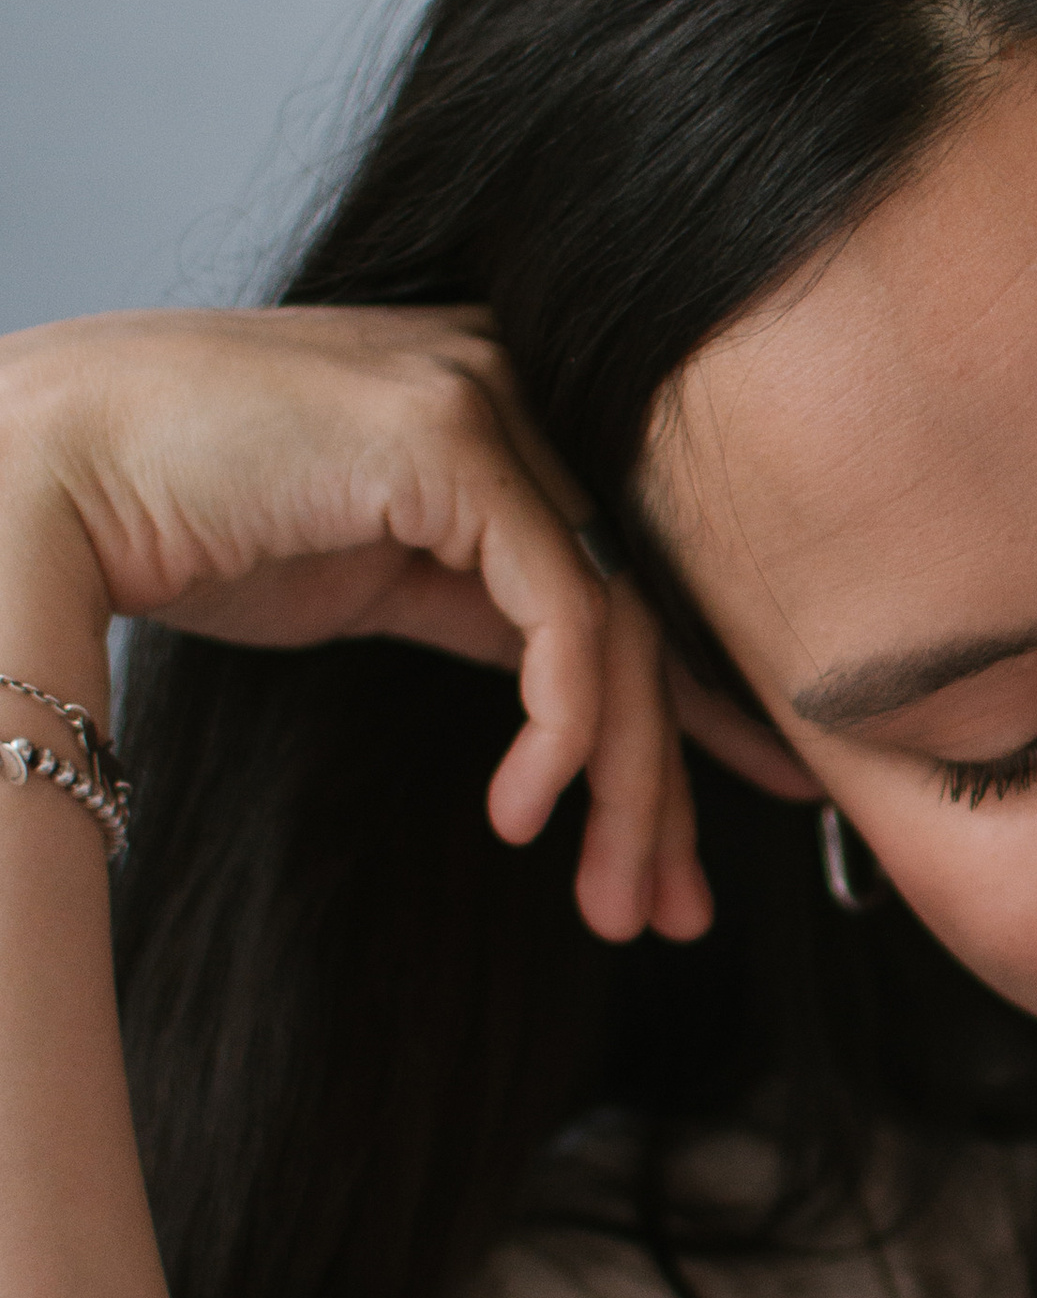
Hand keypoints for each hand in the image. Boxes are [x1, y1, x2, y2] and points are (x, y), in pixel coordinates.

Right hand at [0, 302, 816, 939]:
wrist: (42, 478)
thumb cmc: (182, 525)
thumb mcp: (377, 578)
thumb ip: (488, 611)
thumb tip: (588, 713)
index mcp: (505, 411)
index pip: (635, 578)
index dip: (696, 714)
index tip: (708, 840)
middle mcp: (515, 384)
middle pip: (647, 608)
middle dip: (674, 781)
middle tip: (675, 913)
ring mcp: (488, 395)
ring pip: (623, 623)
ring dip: (630, 787)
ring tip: (613, 901)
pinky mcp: (451, 437)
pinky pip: (563, 611)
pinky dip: (564, 729)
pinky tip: (522, 812)